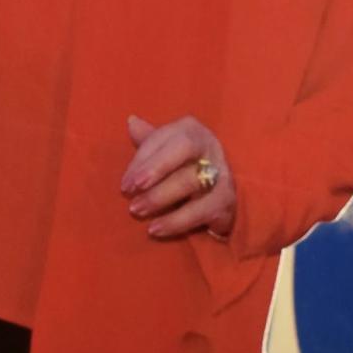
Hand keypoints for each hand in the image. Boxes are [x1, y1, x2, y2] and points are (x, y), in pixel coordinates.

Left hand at [121, 113, 236, 238]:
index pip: (165, 137)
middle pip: (181, 151)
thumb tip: (131, 122)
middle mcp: (210, 146)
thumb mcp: (166, 152)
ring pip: (190, 180)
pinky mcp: (226, 201)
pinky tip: (156, 229)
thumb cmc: (184, 168)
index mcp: (191, 130)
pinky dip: (176, 222)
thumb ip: (148, 141)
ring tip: (138, 211)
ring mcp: (222, 173)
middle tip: (129, 194)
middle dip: (152, 172)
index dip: (143, 159)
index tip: (125, 182)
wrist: (220, 194)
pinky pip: (200, 211)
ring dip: (160, 198)